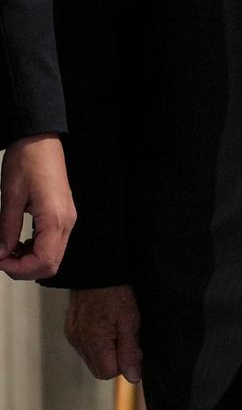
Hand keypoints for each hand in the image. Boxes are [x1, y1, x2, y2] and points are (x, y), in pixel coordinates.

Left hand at [0, 134, 76, 279]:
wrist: (40, 140)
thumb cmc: (27, 161)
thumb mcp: (10, 197)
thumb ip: (6, 229)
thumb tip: (1, 253)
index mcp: (55, 218)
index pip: (44, 261)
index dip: (18, 269)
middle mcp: (66, 221)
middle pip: (51, 264)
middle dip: (23, 269)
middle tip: (0, 258)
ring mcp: (67, 219)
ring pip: (53, 257)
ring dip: (29, 261)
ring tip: (7, 250)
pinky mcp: (63, 216)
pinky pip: (53, 244)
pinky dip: (34, 251)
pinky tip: (18, 242)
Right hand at [66, 286, 140, 382]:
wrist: (95, 272)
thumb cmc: (117, 294)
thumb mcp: (130, 321)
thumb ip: (130, 351)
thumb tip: (133, 377)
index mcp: (94, 342)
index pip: (108, 373)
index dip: (124, 364)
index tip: (132, 347)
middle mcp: (79, 343)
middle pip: (99, 370)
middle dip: (115, 361)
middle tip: (125, 337)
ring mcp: (72, 337)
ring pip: (92, 360)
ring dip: (106, 352)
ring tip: (115, 329)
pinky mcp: (70, 330)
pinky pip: (85, 348)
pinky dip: (97, 344)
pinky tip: (105, 327)